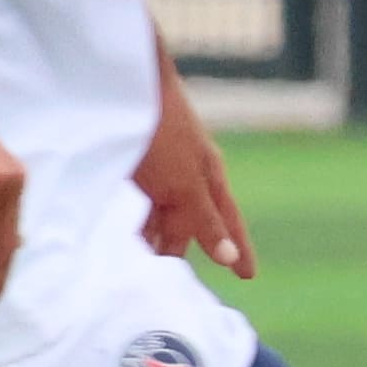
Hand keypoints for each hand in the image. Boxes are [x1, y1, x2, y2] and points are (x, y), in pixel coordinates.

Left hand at [130, 54, 253, 280]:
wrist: (121, 83)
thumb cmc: (160, 132)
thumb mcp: (185, 184)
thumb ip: (206, 220)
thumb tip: (231, 257)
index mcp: (208, 177)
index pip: (227, 222)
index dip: (237, 249)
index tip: (248, 276)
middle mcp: (186, 173)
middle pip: (189, 220)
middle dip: (183, 248)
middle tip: (173, 283)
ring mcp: (157, 167)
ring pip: (160, 212)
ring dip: (153, 237)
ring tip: (141, 267)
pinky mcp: (129, 162)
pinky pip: (135, 201)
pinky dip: (132, 220)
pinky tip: (119, 233)